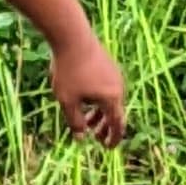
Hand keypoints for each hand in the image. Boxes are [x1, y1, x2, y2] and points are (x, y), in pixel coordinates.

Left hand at [48, 28, 128, 147]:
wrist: (72, 36)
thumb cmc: (68, 70)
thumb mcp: (67, 101)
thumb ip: (75, 122)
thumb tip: (81, 139)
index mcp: (111, 99)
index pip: (117, 125)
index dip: (113, 139)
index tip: (107, 148)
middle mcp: (118, 87)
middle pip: (115, 113)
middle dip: (104, 127)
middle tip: (94, 137)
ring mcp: (115, 75)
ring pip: (110, 101)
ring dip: (100, 114)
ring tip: (85, 120)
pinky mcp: (108, 65)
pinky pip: (107, 89)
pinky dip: (99, 100)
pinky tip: (84, 99)